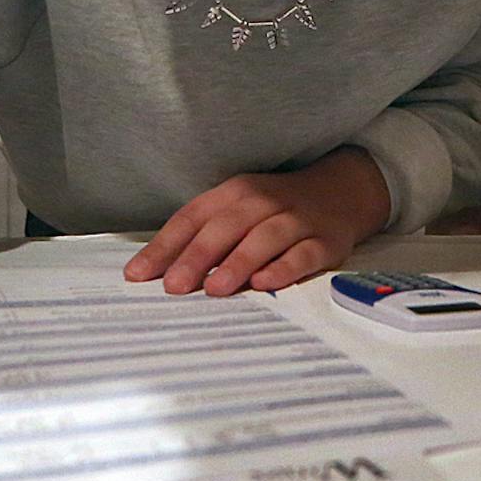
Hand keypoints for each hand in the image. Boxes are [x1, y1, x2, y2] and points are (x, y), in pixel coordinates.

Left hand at [123, 147, 391, 295]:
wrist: (342, 191)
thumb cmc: (276, 208)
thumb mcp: (238, 210)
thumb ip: (203, 236)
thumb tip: (156, 272)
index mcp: (234, 192)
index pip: (192, 217)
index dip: (164, 246)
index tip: (138, 274)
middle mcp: (263, 201)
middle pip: (225, 227)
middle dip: (197, 257)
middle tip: (174, 286)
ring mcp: (296, 220)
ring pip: (264, 238)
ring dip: (237, 262)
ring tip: (215, 289)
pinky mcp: (325, 241)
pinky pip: (303, 254)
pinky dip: (284, 268)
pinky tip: (265, 283)